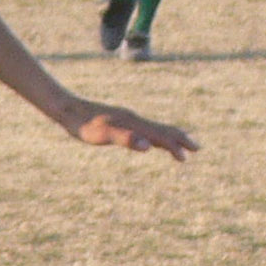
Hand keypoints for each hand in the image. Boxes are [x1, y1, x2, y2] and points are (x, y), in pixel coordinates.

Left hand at [67, 101, 196, 160]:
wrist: (68, 109)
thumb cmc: (83, 125)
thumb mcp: (103, 135)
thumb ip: (125, 139)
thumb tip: (148, 146)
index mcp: (133, 124)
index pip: (159, 135)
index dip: (174, 146)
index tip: (186, 157)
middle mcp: (134, 120)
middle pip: (162, 129)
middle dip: (180, 139)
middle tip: (197, 148)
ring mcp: (127, 120)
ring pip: (154, 129)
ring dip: (169, 137)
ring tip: (180, 145)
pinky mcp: (120, 121)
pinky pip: (143, 129)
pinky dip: (154, 135)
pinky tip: (151, 141)